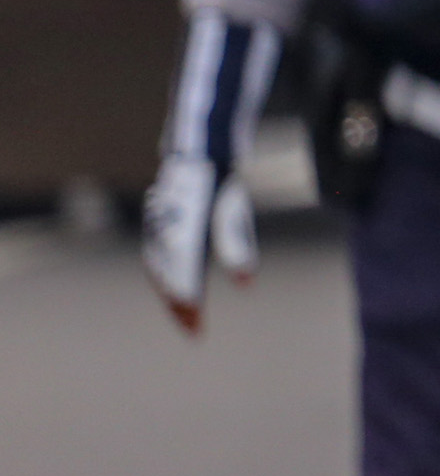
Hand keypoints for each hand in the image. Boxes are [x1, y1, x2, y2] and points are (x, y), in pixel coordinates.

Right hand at [143, 157, 255, 333]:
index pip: (185, 276)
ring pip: (159, 270)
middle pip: (169, 278)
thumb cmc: (221, 180)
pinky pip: (156, 258)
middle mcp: (166, 233)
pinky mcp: (159, 225)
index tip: (196, 325)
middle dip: (179, 305)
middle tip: (192, 329)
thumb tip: (246, 284)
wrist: (199, 147)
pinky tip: (171, 289)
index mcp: (185, 230)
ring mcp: (158, 228)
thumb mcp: (234, 211)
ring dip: (170, 293)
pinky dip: (163, 277)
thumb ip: (237, 247)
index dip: (189, 302)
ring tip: (184, 315)